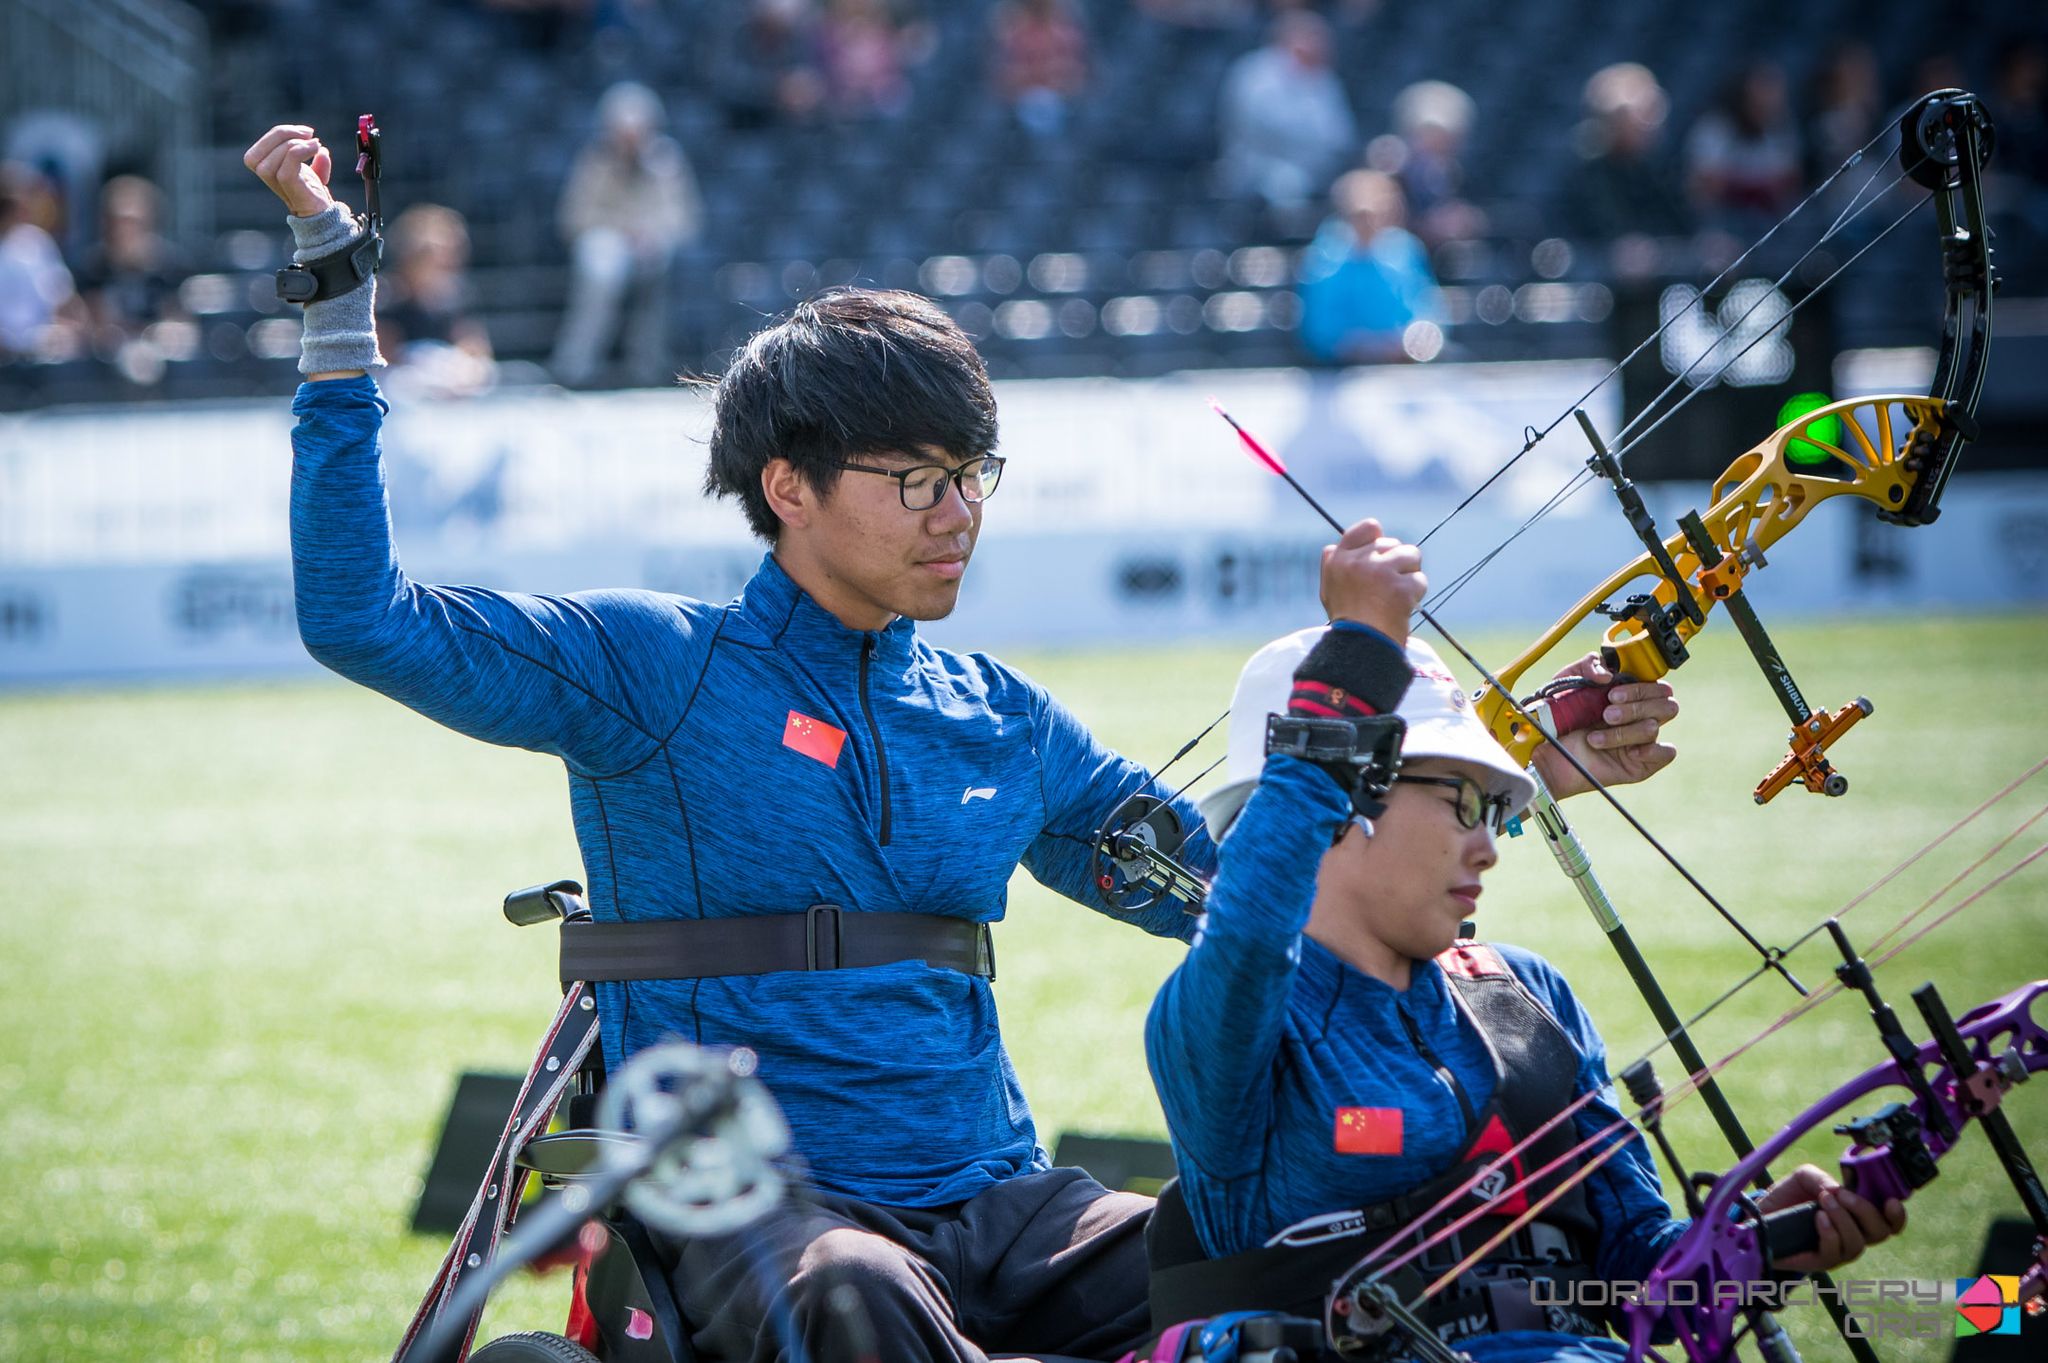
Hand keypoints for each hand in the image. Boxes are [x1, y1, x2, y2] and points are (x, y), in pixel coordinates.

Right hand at [243, 124, 335, 217]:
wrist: (329, 219)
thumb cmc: (318, 195)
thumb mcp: (315, 174)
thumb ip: (316, 161)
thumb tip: (322, 150)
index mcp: (269, 171)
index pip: (257, 151)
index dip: (276, 135)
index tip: (304, 132)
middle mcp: (270, 181)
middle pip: (254, 156)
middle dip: (280, 135)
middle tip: (308, 133)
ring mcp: (280, 189)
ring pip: (267, 164)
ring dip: (291, 144)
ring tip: (315, 143)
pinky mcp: (293, 194)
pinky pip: (285, 171)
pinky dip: (299, 153)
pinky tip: (316, 149)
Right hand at [1319, 518, 1425, 645]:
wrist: (1359, 650)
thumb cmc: (1347, 624)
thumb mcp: (1330, 591)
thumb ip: (1337, 564)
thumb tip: (1341, 544)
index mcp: (1338, 560)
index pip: (1366, 528)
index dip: (1379, 536)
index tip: (1383, 552)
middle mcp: (1357, 561)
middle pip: (1393, 544)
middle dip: (1397, 563)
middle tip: (1388, 588)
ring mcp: (1379, 571)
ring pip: (1411, 556)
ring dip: (1409, 576)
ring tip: (1396, 597)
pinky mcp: (1399, 586)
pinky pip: (1419, 580)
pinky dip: (1415, 596)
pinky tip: (1402, 609)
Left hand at [1531, 653, 1676, 798]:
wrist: (1544, 752)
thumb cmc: (1557, 717)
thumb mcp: (1567, 681)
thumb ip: (1588, 665)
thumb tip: (1608, 674)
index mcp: (1629, 695)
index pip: (1657, 686)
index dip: (1641, 688)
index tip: (1612, 693)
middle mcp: (1639, 716)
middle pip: (1666, 705)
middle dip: (1636, 708)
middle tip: (1606, 714)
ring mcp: (1640, 741)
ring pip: (1653, 728)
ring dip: (1624, 732)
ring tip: (1595, 738)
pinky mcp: (1639, 764)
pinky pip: (1666, 754)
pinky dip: (1652, 751)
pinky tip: (1629, 752)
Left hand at [1758, 1163, 1906, 1273]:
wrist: (1761, 1214)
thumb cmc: (1789, 1197)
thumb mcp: (1804, 1177)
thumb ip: (1822, 1178)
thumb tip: (1838, 1190)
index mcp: (1858, 1216)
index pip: (1890, 1223)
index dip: (1897, 1216)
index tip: (1891, 1201)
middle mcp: (1854, 1236)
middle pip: (1879, 1233)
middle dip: (1865, 1211)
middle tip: (1843, 1195)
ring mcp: (1838, 1251)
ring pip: (1857, 1244)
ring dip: (1843, 1219)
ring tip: (1824, 1200)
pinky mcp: (1818, 1261)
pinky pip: (1833, 1253)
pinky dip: (1829, 1233)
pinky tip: (1818, 1217)